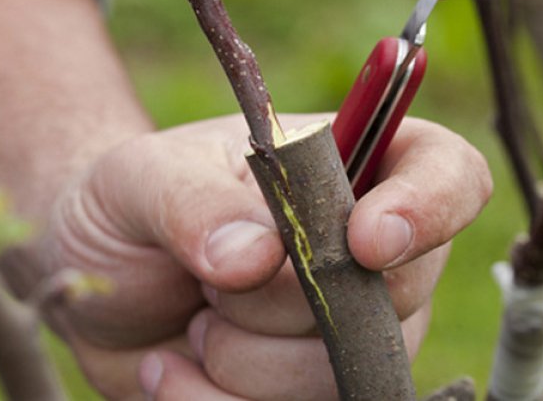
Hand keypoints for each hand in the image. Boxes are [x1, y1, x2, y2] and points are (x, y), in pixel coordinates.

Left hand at [41, 114, 490, 399]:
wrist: (94, 275)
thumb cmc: (129, 203)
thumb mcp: (142, 179)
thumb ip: (195, 204)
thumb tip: (259, 257)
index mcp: (346, 165)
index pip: (448, 173)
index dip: (430, 209)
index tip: (364, 242)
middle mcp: (365, 251)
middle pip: (395, 295)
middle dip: (285, 303)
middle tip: (209, 280)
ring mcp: (346, 329)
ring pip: (341, 372)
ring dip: (242, 361)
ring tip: (191, 323)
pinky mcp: (308, 388)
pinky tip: (173, 368)